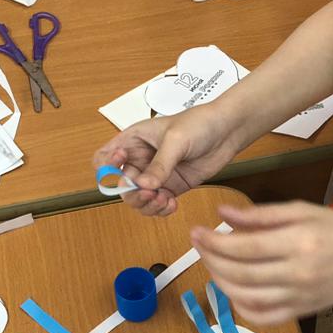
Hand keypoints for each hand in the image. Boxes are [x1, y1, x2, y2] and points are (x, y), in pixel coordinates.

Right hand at [93, 106, 240, 216]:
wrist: (227, 130)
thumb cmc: (200, 122)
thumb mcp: (176, 140)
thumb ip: (160, 164)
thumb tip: (144, 185)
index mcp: (133, 140)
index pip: (104, 157)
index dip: (107, 167)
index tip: (121, 166)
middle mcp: (141, 159)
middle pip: (121, 185)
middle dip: (132, 193)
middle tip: (149, 193)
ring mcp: (155, 174)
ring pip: (137, 198)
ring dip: (146, 205)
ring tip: (163, 200)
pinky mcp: (171, 186)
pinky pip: (156, 204)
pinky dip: (160, 209)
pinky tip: (171, 204)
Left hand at [190, 202, 332, 324]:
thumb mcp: (304, 211)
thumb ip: (261, 214)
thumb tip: (222, 213)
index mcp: (299, 241)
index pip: (243, 246)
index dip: (213, 241)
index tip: (196, 231)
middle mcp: (298, 273)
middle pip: (239, 273)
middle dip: (211, 259)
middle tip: (198, 245)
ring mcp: (299, 297)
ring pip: (246, 297)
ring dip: (220, 282)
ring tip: (212, 264)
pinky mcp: (301, 313)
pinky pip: (263, 317)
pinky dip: (241, 308)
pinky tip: (233, 291)